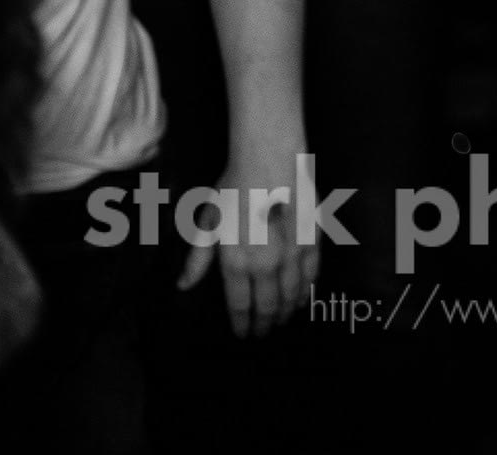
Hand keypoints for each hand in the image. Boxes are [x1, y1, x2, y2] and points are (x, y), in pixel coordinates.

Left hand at [184, 145, 319, 335]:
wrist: (270, 161)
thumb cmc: (233, 189)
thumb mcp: (207, 223)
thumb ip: (198, 258)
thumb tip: (184, 286)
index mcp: (236, 263)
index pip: (240, 306)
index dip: (242, 324)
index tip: (243, 335)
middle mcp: (265, 265)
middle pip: (267, 305)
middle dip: (265, 323)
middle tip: (263, 333)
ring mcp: (292, 255)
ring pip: (291, 294)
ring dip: (286, 311)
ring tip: (282, 320)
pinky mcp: (312, 241)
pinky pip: (312, 274)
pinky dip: (307, 290)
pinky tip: (303, 297)